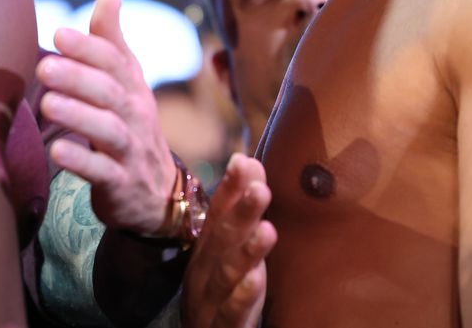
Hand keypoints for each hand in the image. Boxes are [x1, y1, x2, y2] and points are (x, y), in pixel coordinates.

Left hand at [36, 0, 177, 233]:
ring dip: (79, 115)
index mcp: (134, 87)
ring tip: (48, 103)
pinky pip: (103, 173)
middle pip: (111, 92)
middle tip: (45, 66)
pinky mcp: (121, 185)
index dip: (89, 47)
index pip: (115, 61)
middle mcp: (136, 115)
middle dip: (79, 77)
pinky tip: (57, 151)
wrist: (158, 193)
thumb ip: (112, 43)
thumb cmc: (130, 126)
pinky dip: (82, 161)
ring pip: (108, 130)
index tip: (58, 34)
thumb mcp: (127, 84)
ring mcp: (131, 151)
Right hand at [182, 154, 275, 327]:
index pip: (218, 213)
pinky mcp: (222, 327)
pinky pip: (232, 312)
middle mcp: (204, 270)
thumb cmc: (221, 290)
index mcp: (207, 249)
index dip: (230, 189)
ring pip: (226, 273)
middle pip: (222, 239)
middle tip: (260, 189)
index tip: (244, 161)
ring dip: (246, 251)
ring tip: (267, 230)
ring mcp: (211, 299)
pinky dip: (242, 296)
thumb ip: (238, 208)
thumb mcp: (230, 249)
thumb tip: (248, 160)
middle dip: (240, 213)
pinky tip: (256, 279)